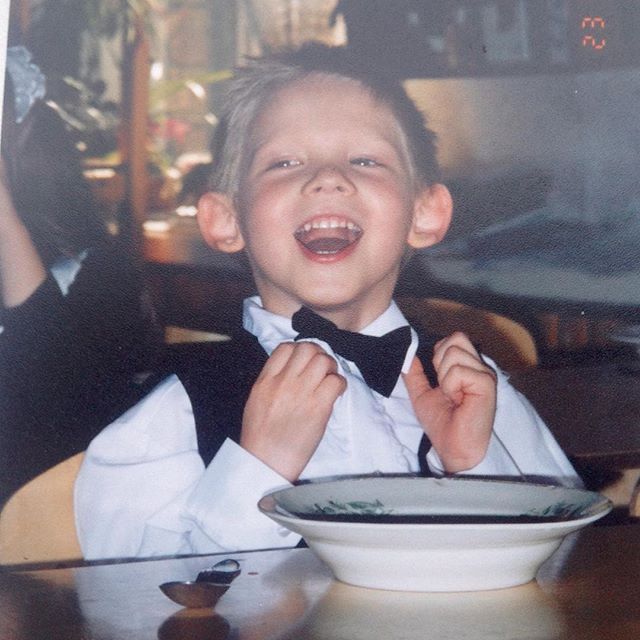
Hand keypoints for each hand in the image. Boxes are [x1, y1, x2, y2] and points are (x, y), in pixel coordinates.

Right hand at [241, 341, 345, 481]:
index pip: (286, 348)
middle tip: (322, 369)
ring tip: (329, 381)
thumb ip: (271, 382)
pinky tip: (334, 395)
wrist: (265, 463)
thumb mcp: (256, 401)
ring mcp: (301, 393)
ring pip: (323, 360)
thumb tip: (291, 370)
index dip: (299, 350)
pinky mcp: (318, 408)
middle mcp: (283, 382)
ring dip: (331, 368)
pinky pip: (335, 381)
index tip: (305, 362)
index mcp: (265, 381)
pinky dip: (339, 385)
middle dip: (318, 355)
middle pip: (307, 348)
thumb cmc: (260, 437)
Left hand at [403, 332, 496, 472]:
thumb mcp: (422, 394)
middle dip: (441, 360)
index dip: (438, 354)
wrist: (453, 448)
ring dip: (445, 376)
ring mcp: (484, 373)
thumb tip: (408, 354)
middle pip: (456, 337)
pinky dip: (451, 386)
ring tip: (452, 395)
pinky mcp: (486, 383)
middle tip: (444, 386)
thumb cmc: (442, 424)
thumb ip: (415, 373)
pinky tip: (458, 400)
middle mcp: (479, 366)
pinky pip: (459, 370)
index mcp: (467, 367)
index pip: (453, 338)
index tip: (438, 380)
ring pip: (455, 351)